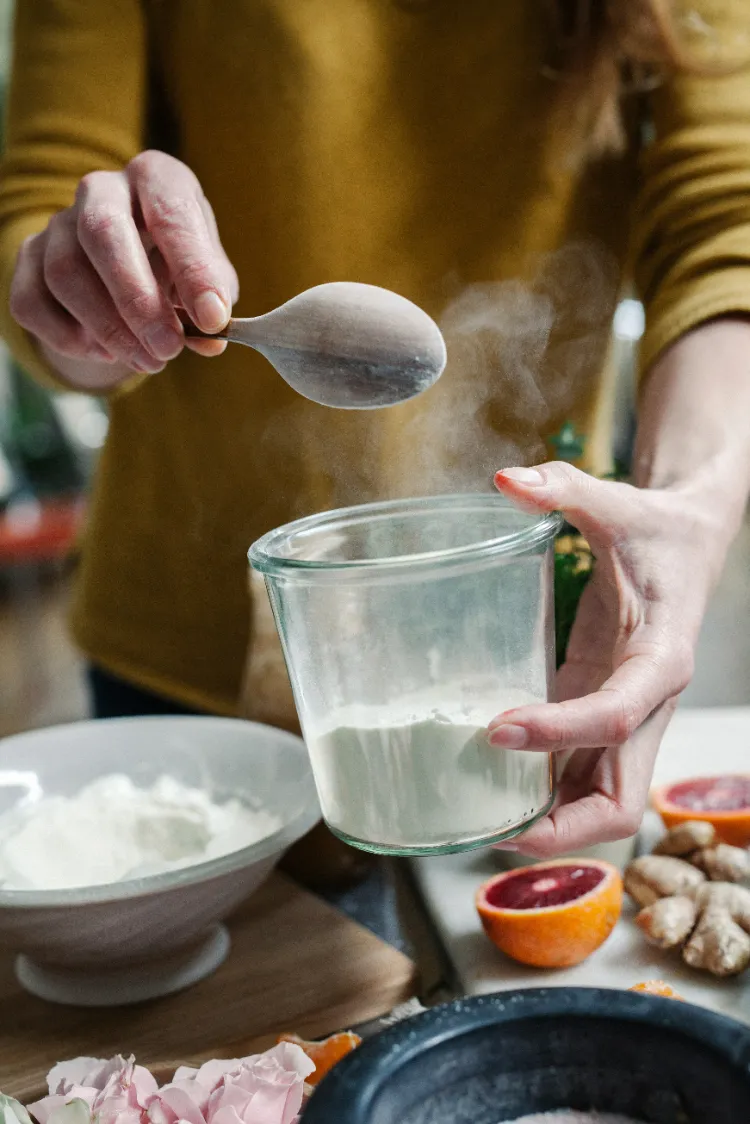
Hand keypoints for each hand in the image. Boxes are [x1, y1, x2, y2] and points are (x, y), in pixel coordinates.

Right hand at [10, 150, 237, 388]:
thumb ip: (213, 303)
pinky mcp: (27, 257)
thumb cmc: (175, 265)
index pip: (171, 213)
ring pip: (65, 274)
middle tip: (167, 349)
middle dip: (137, 301)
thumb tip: (211, 339)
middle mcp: (102, 189)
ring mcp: (58, 221)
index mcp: (156, 179)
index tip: (212, 319)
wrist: (124, 266)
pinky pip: (32, 302)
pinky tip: (104, 353)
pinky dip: (68, 338)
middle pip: (102, 233)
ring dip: (108, 329)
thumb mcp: (207, 277)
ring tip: (148, 361)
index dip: (193, 269)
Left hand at [488, 461, 717, 857]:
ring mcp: (624, 720)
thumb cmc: (655, 530)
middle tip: (490, 829)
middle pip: (621, 800)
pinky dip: (538, 789)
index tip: (498, 728)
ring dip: (546, 821)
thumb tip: (504, 481)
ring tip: (475, 820)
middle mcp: (648, 705)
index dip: (561, 733)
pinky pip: (575, 773)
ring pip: (598, 801)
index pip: (618, 715)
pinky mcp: (599, 714)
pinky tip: (485, 784)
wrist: (686, 543)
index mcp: (662, 659)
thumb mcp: (616, 503)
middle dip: (562, 828)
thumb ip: (565, 489)